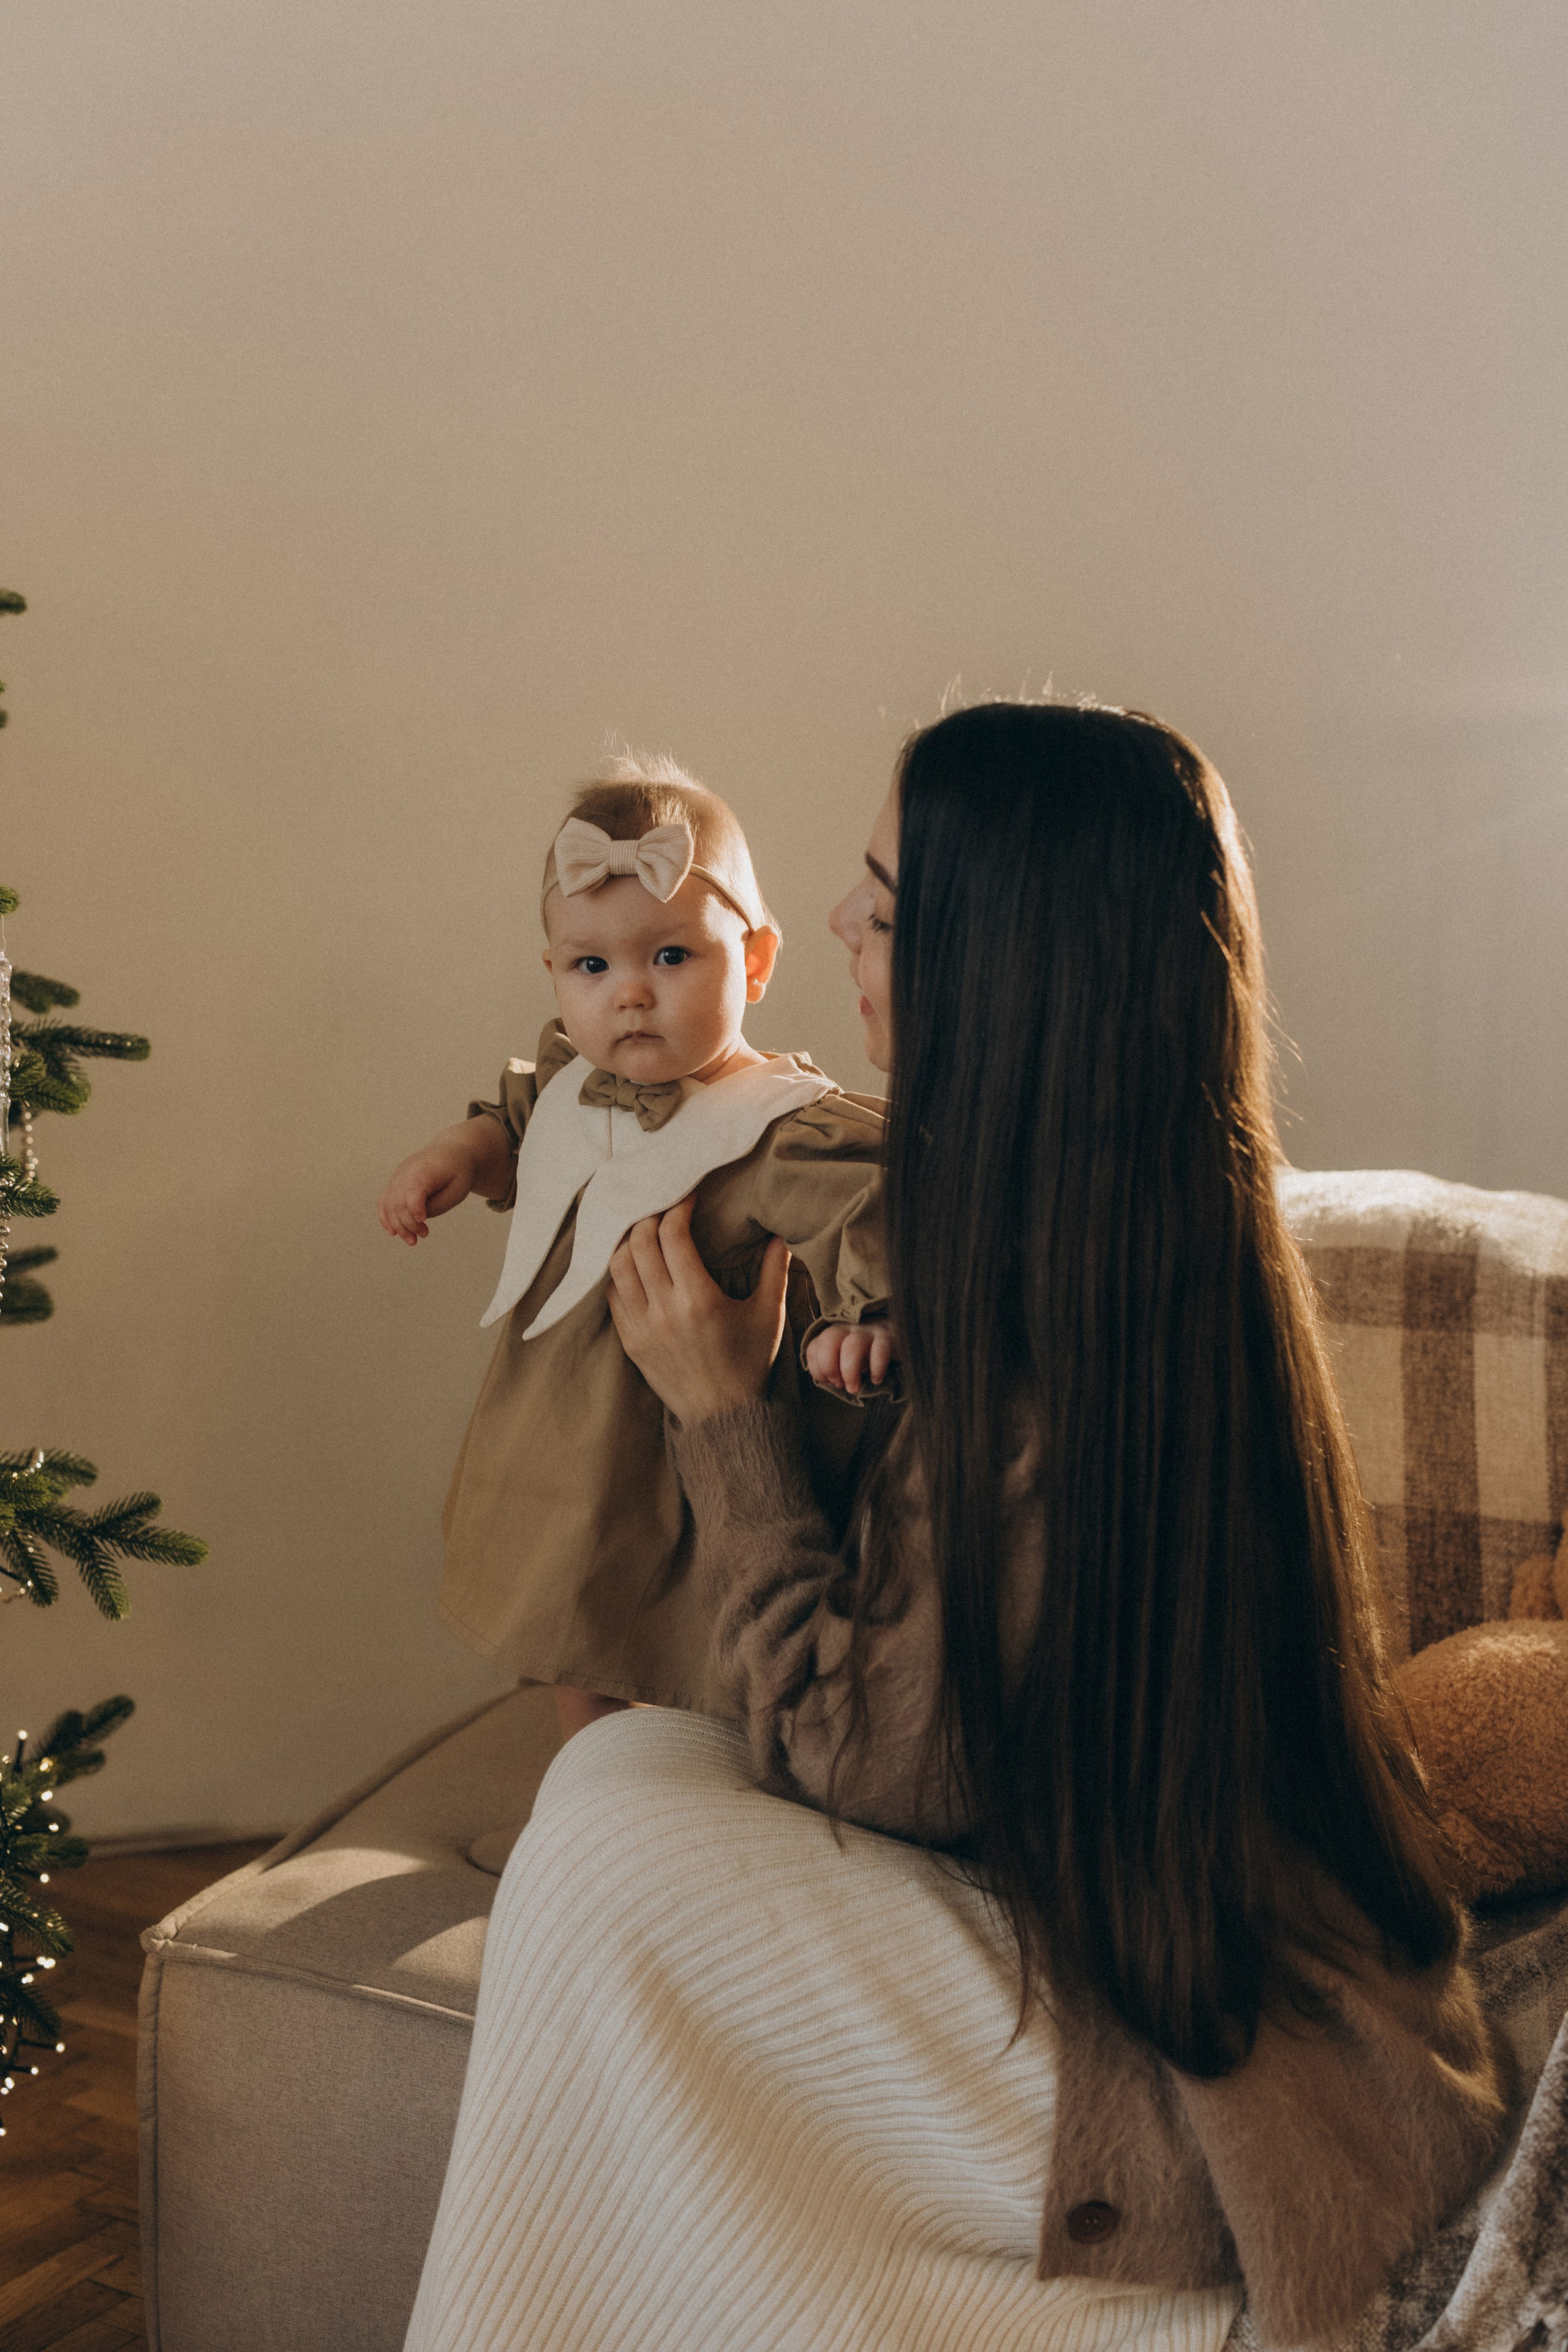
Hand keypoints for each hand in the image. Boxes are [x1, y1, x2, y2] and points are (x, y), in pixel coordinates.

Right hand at [378, 1137, 478, 1244]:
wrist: (450, 1152)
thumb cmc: (457, 1172)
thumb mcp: (458, 1189)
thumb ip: (439, 1205)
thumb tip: (419, 1218)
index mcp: (424, 1171)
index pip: (413, 1191)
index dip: (415, 1208)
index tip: (423, 1221)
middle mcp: (406, 1173)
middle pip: (399, 1203)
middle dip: (409, 1224)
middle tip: (424, 1234)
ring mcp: (397, 1177)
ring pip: (389, 1205)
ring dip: (399, 1226)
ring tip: (412, 1240)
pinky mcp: (395, 1183)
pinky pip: (384, 1201)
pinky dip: (386, 1218)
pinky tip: (393, 1232)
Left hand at [607, 1197, 790, 1424]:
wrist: (722, 1416)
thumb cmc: (749, 1363)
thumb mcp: (769, 1315)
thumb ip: (775, 1270)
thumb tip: (779, 1233)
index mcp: (699, 1299)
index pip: (672, 1235)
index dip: (677, 1208)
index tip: (687, 1199)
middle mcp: (664, 1311)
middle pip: (639, 1243)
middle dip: (649, 1217)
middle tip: (663, 1210)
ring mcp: (641, 1327)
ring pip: (617, 1266)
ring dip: (627, 1242)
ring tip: (644, 1232)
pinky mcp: (629, 1341)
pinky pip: (611, 1295)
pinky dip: (618, 1273)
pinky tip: (634, 1264)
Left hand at [804, 1320, 896, 1395]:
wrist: (897, 1334)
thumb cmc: (867, 1352)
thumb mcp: (846, 1358)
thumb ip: (835, 1367)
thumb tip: (836, 1382)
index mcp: (834, 1334)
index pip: (814, 1348)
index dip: (818, 1369)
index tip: (831, 1382)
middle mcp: (848, 1328)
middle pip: (829, 1340)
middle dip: (830, 1367)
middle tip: (840, 1384)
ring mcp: (868, 1330)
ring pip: (852, 1345)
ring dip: (850, 1371)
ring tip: (854, 1388)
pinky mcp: (888, 1336)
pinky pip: (880, 1350)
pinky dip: (876, 1368)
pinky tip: (876, 1379)